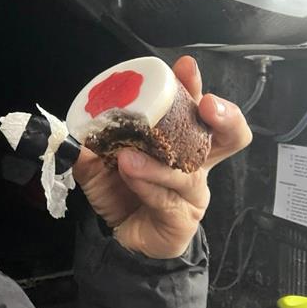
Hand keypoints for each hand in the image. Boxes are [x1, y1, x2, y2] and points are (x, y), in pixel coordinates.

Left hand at [72, 56, 252, 258]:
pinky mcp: (182, 220)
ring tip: (128, 156)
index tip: (185, 68)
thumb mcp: (98, 163)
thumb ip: (90, 144)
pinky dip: (146, 184)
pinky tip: (130, 174)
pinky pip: (167, 200)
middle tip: (205, 104)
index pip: (199, 110)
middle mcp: (194, 165)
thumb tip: (76, 127)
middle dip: (224, 116)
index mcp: (181, 142)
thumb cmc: (120, 193)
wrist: (118, 239)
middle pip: (230, 137)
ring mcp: (192, 194)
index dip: (196, 88)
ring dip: (156, 162)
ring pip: (186, 173)